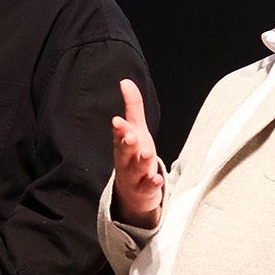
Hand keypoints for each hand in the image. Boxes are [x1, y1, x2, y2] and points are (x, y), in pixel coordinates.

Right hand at [112, 79, 163, 227]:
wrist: (133, 192)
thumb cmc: (134, 155)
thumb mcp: (135, 129)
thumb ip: (132, 107)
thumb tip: (125, 81)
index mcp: (123, 144)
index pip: (119, 134)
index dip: (119, 129)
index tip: (117, 121)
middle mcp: (126, 160)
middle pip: (124, 152)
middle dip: (127, 144)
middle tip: (130, 136)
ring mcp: (134, 176)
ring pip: (136, 169)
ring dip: (141, 161)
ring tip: (146, 153)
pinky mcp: (144, 190)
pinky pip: (147, 188)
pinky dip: (151, 183)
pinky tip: (156, 179)